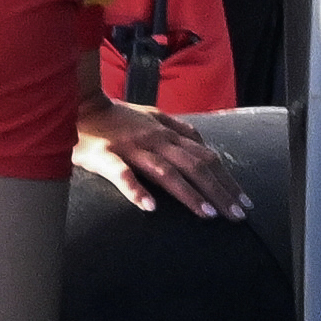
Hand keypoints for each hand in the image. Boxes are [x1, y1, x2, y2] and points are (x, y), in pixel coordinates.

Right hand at [75, 81, 247, 219]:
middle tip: (236, 216)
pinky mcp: (104, 156)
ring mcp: (130, 147)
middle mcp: (154, 139)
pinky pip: (121, 174)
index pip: (205, 157)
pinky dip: (136, 190)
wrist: (76, 103)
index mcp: (166, 132)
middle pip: (193, 166)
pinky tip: (150, 207)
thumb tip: (202, 142)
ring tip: (208, 215)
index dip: (227, 179)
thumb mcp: (151, 115)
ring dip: (189, 193)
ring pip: (166, 171)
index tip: (244, 203)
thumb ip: (178, 128)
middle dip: (218, 191)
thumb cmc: (115, 116)